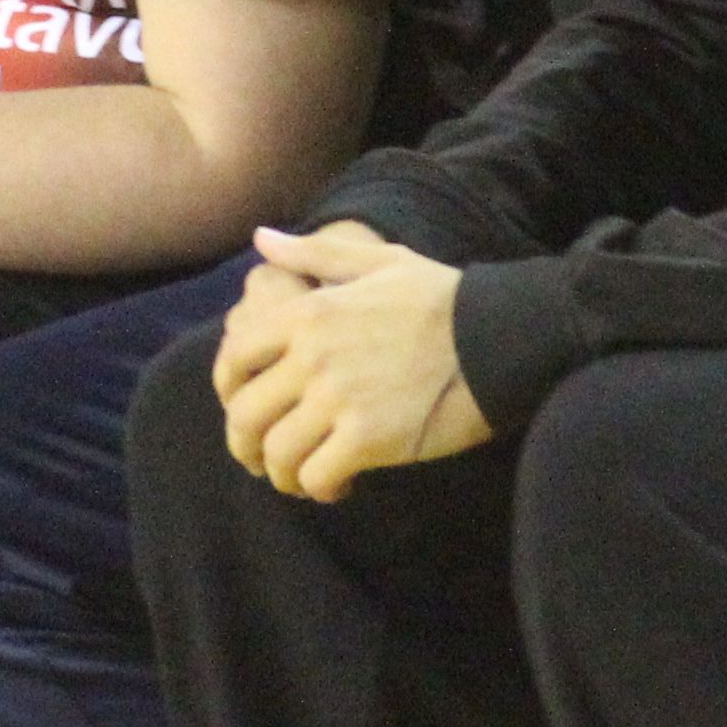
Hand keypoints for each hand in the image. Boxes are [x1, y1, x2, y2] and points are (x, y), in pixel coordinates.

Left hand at [214, 223, 486, 499]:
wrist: (499, 335)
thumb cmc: (442, 297)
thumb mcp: (376, 259)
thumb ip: (311, 253)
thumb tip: (261, 238)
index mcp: (307, 313)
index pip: (234, 357)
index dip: (228, 390)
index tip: (242, 407)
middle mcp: (312, 356)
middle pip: (245, 414)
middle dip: (245, 445)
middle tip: (261, 459)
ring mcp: (338, 398)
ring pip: (277, 452)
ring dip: (281, 474)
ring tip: (299, 478)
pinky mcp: (369, 438)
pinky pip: (317, 476)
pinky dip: (319, 488)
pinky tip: (338, 484)